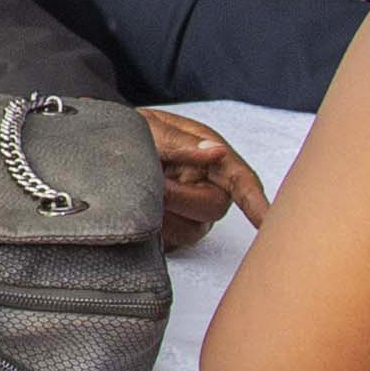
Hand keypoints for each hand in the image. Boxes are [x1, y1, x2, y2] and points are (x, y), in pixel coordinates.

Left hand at [144, 110, 270, 248]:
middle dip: (181, 197)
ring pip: (190, 230)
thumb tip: (216, 151)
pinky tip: (138, 209)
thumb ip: (181, 142)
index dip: (256, 201)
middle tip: (153, 181)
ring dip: (162, 212)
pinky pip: (170, 242)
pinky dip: (152, 228)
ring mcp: (191, 213)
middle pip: (213, 207)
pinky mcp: (173, 233)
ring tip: (141, 189)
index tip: (267, 220)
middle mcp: (207, 187)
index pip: (241, 180)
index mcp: (211, 157)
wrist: (102, 146)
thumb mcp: (152, 127)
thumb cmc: (134, 132)